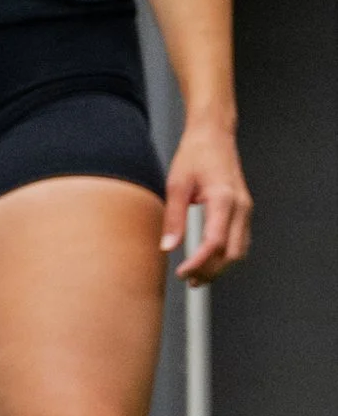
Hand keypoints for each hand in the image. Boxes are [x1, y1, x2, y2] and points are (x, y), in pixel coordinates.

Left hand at [162, 120, 251, 283]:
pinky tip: (209, 259)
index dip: (200, 263)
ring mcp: (246, 209)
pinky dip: (226, 255)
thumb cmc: (195, 155)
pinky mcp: (244, 210)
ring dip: (220, 267)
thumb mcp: (176, 184)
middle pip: (232, 253)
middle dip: (211, 271)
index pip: (215, 243)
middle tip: (189, 280)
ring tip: (198, 276)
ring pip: (240, 250)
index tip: (183, 273)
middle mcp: (241, 207)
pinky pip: (241, 240)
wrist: (214, 135)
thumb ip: (173, 217)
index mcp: (224, 199)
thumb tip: (168, 248)